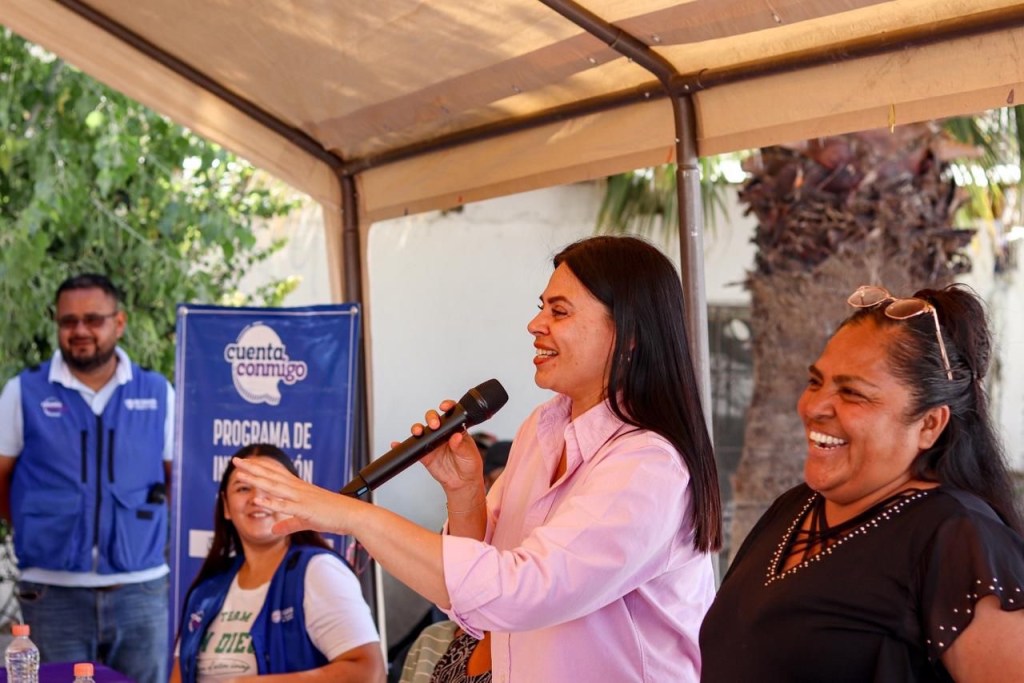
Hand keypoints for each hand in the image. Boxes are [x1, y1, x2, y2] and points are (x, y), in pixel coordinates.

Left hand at [230, 457, 360, 535]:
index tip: (246, 462)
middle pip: (271, 476)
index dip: (260, 468)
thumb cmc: (333, 516)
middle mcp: (298, 489)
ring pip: (274, 487)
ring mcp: (301, 498)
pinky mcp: (305, 509)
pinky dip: (270, 502)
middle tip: (236, 460)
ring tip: (240, 473)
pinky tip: (257, 499)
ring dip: (256, 479)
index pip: (276, 474)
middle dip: (253, 468)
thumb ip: (288, 524)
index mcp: (299, 489)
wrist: (352, 516)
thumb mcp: (306, 520)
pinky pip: (284, 506)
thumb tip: (274, 530)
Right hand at [407, 400, 483, 494]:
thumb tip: (456, 437)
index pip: (451, 413)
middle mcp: (443, 433)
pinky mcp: (425, 454)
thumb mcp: (470, 454)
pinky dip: (403, 445)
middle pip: (433, 419)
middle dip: (431, 418)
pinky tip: (397, 444)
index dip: (447, 406)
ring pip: (422, 430)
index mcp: (456, 429)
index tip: (444, 407)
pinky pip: (413, 448)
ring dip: (417, 428)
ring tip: (418, 432)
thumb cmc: (469, 465)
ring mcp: (433, 442)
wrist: (462, 482)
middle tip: (434, 425)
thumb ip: (462, 446)